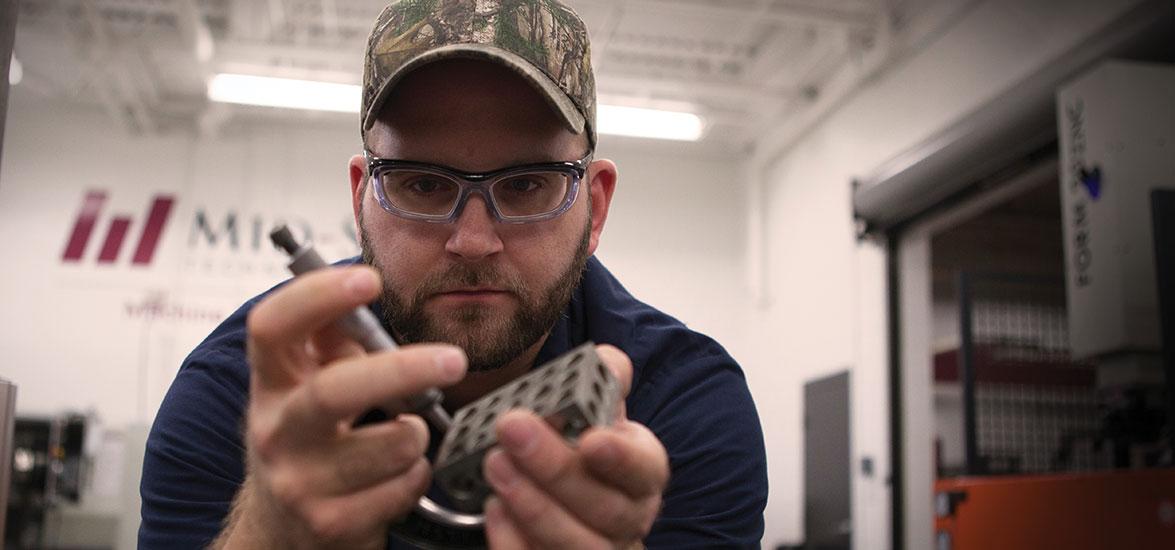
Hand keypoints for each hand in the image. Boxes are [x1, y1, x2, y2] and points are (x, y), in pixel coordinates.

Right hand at [216, 265, 467, 549]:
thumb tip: (365, 290)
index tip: (368, 279)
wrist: (282, 527)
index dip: (316, 297)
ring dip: (418, 433)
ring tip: (408, 432)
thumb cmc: (309, 438)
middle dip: (403, 371)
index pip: (272, 327)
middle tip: (453, 359)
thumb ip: (334, 340)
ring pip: (393, 443)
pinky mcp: (332, 523)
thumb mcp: (307, 384)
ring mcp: (300, 481)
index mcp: (271, 382)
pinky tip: (400, 471)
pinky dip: (418, 473)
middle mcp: (276, 430)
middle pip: (336, 390)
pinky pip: (406, 485)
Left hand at [482, 345, 667, 548]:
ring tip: (495, 464)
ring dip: (532, 505)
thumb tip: (604, 361)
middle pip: (604, 508)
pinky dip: (512, 540)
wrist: (565, 488)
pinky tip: (493, 509)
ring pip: (574, 544)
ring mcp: (594, 547)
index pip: (644, 468)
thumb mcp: (599, 405)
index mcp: (642, 472)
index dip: (621, 457)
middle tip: (512, 429)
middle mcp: (626, 518)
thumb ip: (604, 376)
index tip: (591, 439)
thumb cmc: (583, 444)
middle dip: (556, 469)